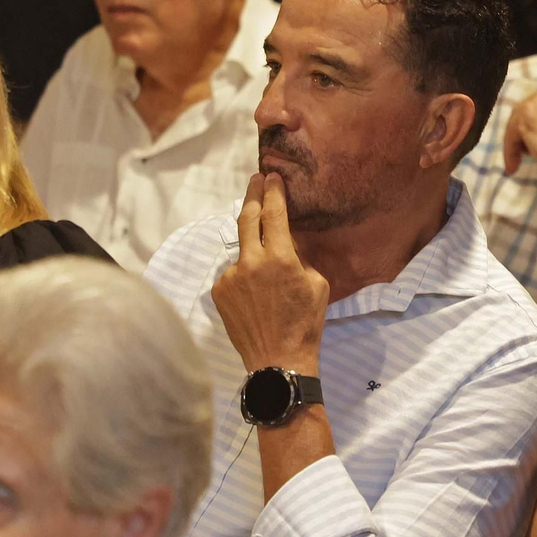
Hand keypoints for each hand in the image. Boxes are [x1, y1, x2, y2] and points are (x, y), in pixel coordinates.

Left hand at [213, 173, 329, 373]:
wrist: (278, 360)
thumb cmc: (305, 323)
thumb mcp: (316, 284)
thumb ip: (298, 257)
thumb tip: (285, 243)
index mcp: (279, 257)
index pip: (273, 213)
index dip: (272, 191)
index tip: (270, 176)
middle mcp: (250, 262)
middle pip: (247, 217)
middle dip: (252, 195)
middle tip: (255, 180)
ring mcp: (230, 277)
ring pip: (242, 251)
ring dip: (253, 252)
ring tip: (268, 277)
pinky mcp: (219, 292)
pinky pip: (233, 274)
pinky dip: (244, 277)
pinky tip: (256, 297)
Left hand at [503, 82, 536, 199]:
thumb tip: (532, 126)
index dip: (533, 125)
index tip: (530, 144)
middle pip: (524, 110)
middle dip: (521, 132)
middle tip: (523, 153)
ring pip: (515, 122)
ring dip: (514, 143)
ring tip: (518, 162)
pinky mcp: (527, 116)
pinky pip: (510, 134)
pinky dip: (509, 151)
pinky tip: (513, 166)